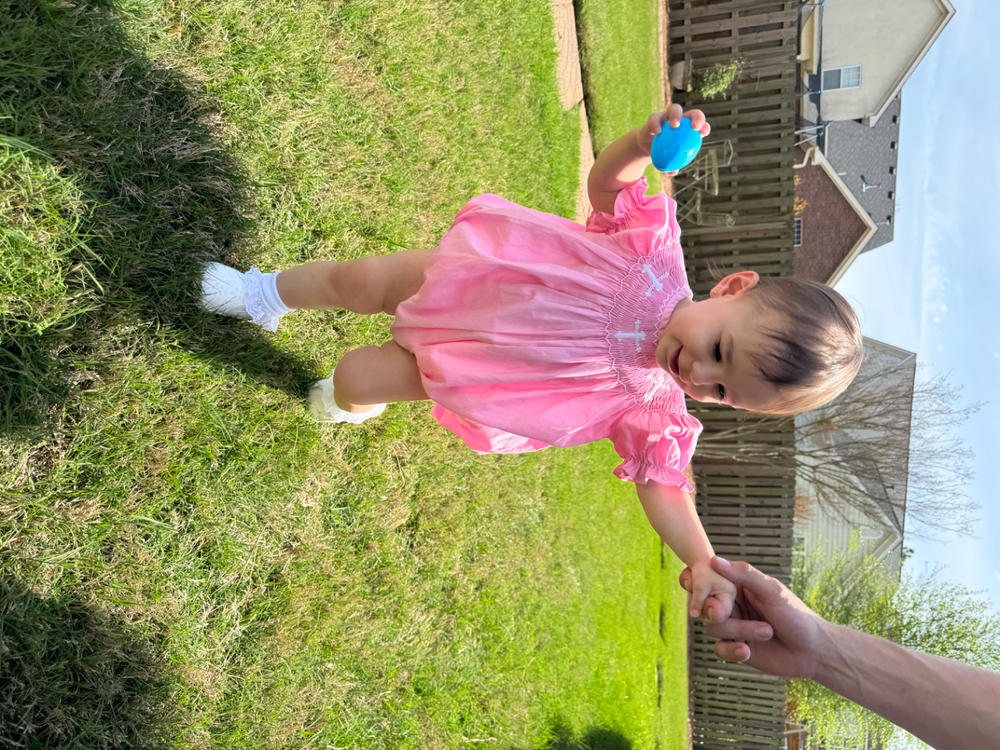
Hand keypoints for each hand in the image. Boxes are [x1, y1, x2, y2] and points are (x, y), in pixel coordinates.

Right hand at [636, 104, 710, 173]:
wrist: (646, 147)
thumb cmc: (661, 155)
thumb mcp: (667, 162)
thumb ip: (670, 166)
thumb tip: (673, 172)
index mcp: (688, 130)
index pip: (700, 126)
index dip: (704, 127)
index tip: (703, 133)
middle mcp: (680, 120)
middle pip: (693, 113)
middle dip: (697, 117)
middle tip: (694, 127)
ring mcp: (667, 116)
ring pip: (675, 109)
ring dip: (676, 115)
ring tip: (675, 125)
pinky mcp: (654, 118)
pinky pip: (655, 119)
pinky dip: (656, 124)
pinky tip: (657, 132)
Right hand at [683, 557, 827, 678]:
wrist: (813, 651)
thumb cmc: (796, 615)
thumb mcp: (772, 590)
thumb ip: (745, 575)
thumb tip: (714, 561)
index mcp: (739, 587)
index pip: (709, 581)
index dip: (698, 584)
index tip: (694, 585)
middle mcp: (733, 606)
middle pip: (707, 607)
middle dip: (718, 612)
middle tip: (722, 613)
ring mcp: (734, 628)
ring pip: (714, 628)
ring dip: (739, 631)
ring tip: (766, 632)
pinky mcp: (736, 649)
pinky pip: (719, 649)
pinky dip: (731, 651)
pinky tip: (747, 651)